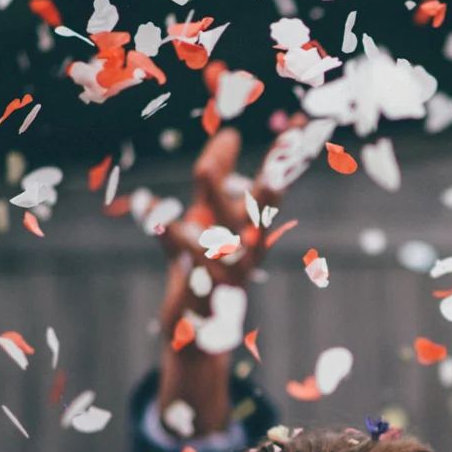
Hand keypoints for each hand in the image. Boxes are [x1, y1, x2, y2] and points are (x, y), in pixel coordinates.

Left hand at [157, 128, 275, 334]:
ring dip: (215, 198)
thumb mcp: (214, 216)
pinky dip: (168, 230)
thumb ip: (219, 174)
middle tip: (283, 149)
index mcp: (254, 225)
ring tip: (206, 167)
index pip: (274, 181)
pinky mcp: (198, 283)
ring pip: (223, 225)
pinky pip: (181, 250)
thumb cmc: (206, 265)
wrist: (199, 331)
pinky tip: (152, 208)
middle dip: (272, 175)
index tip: (299, 120)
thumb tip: (228, 133)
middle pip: (262, 203)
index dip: (285, 153)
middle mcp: (247, 244)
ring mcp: (226, 265)